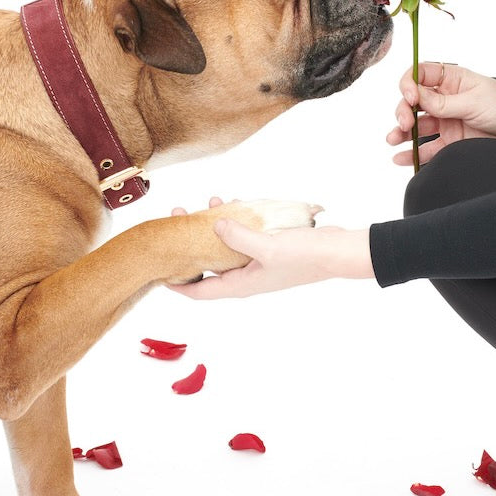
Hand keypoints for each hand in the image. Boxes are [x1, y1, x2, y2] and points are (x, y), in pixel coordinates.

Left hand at [167, 205, 373, 298]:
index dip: (176, 284)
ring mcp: (258, 263)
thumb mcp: (268, 247)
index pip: (200, 291)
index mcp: (241, 284)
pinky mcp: (270, 249)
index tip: (157, 271)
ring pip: (226, 248)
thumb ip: (239, 236)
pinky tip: (235, 203)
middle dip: (191, 244)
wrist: (337, 252)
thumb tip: (214, 224)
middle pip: (209, 265)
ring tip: (206, 203)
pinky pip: (245, 237)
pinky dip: (237, 222)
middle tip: (177, 219)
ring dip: (214, 227)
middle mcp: (246, 277)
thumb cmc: (305, 256)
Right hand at [387, 63, 495, 165]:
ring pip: (417, 124)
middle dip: (404, 110)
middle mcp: (446, 98)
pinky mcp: (452, 142)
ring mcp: (448, 120)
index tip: (410, 97)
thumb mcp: (474, 101)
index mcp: (452, 79)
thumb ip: (442, 103)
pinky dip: (413, 153)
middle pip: (413, 101)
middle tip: (405, 123)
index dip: (409, 84)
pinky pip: (428, 147)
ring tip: (393, 140)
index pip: (420, 75)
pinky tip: (401, 158)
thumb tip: (415, 97)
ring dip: (402, 131)